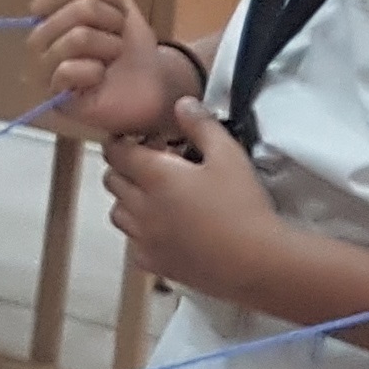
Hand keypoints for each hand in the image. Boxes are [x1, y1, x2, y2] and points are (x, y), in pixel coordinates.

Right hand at [28, 0, 186, 138]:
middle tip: (117, 39)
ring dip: (110, 48)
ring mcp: (45, 72)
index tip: (118, 13)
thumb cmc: (126, 42)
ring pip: (78, 37)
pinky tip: (100, 80)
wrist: (151, 84)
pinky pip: (71, 70)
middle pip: (80, 9)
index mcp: (47, 13)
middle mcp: (39, 41)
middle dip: (113, 23)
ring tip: (111, 59)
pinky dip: (97, 72)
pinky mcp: (56, 99)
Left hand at [99, 98, 287, 299]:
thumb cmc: (243, 206)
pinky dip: (139, 234)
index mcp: (156, 176)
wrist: (257, 262)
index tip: (134, 141)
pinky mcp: (156, 264)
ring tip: (153, 197)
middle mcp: (142, 207)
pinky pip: (133, 245)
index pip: (116, 153)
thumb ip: (201, 126)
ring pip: (117, 214)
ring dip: (127, 201)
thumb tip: (181, 104)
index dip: (119, 143)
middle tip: (148, 165)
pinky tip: (162, 230)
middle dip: (123, 169)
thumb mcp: (229, 155)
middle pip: (111, 181)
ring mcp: (146, 238)